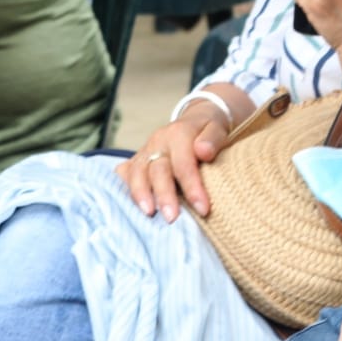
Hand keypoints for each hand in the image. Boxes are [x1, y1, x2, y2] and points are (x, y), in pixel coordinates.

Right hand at [116, 102, 230, 222]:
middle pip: (158, 170)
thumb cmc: (208, 131)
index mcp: (179, 133)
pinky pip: (125, 174)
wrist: (195, 121)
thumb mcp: (218, 129)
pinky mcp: (136, 161)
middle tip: (172, 218)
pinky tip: (128, 205)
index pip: (183, 163)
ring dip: (141, 194)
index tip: (203, 209)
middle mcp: (158, 141)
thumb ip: (213, 139)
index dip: (192, 187)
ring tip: (149, 214)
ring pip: (137, 172)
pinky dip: (123, 188)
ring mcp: (145, 151)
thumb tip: (203, 151)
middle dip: (165, 196)